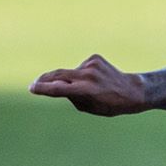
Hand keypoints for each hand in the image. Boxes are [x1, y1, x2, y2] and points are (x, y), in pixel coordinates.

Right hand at [29, 55, 146, 116]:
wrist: (133, 91)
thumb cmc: (111, 104)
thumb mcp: (90, 108)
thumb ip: (72, 97)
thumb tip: (58, 86)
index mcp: (87, 90)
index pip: (60, 89)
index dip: (44, 88)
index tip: (32, 88)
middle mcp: (89, 75)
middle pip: (59, 75)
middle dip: (45, 80)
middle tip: (34, 84)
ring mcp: (92, 64)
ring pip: (70, 72)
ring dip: (70, 80)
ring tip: (87, 89)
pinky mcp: (95, 58)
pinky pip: (80, 68)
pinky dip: (81, 74)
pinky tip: (94, 80)